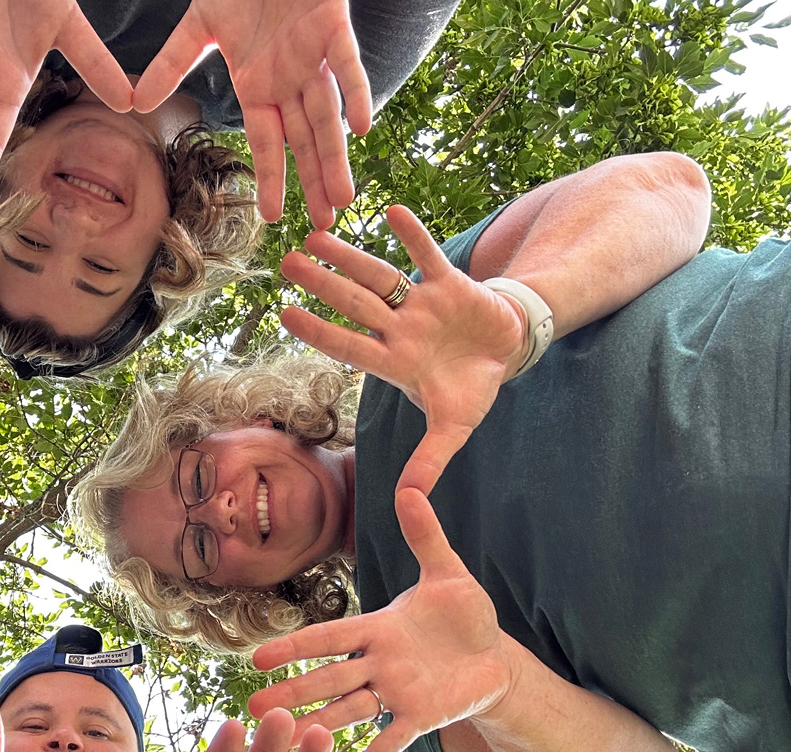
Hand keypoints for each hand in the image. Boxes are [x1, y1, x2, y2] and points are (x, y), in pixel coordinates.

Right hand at [134, 0, 371, 225]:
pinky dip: (355, 94)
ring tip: (342, 197)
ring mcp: (312, 56)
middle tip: (324, 227)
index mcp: (259, 85)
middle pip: (305, 140)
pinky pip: (344, 65)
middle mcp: (289, 80)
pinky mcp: (332, 25)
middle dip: (314, 182)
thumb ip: (173, 64)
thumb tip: (134, 102)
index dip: (270, 178)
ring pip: (328, 115)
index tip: (273, 218)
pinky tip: (360, 128)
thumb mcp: (198, 26)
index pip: (267, 142)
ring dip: (335, 157)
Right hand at [248, 488, 516, 751]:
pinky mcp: (420, 716)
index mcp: (378, 627)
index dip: (296, 646)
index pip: (330, 637)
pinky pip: (392, 737)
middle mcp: (378, 663)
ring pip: (349, 709)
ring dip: (318, 725)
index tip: (259, 658)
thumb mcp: (447, 572)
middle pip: (329, 678)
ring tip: (285, 743)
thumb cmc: (465, 613)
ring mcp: (395, 692)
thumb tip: (411, 487)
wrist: (496, 655)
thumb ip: (425, 535)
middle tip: (254, 708)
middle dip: (293, 692)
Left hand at [279, 206, 526, 493]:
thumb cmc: (470, 388)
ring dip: (349, 256)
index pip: (349, 345)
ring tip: (315, 237)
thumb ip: (430, 459)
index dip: (321, 331)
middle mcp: (399, 329)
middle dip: (322, 284)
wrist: (505, 353)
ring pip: (379, 276)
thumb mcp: (453, 428)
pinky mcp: (450, 283)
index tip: (285, 314)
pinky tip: (390, 210)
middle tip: (284, 262)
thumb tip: (409, 502)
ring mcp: (420, 304)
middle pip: (354, 303)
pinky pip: (428, 255)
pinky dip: (412, 235)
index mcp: (394, 362)